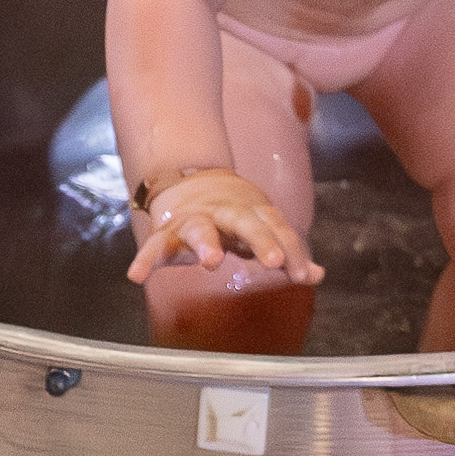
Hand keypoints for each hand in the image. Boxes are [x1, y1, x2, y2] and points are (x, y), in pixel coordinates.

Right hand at [126, 168, 322, 284]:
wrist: (189, 179)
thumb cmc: (233, 215)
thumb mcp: (260, 227)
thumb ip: (286, 251)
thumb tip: (318, 275)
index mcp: (252, 211)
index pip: (277, 227)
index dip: (292, 250)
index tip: (304, 275)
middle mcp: (224, 211)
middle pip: (245, 222)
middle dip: (260, 240)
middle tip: (274, 262)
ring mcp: (194, 219)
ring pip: (200, 229)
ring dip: (206, 244)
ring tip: (211, 262)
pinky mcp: (165, 232)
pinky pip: (154, 246)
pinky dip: (145, 260)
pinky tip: (137, 276)